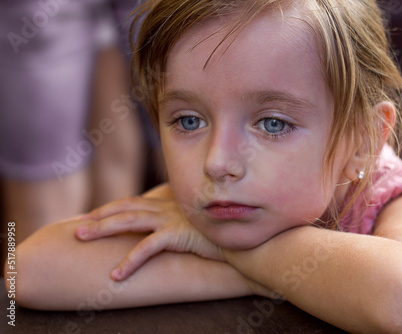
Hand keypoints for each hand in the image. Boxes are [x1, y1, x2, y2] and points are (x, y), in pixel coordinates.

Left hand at [75, 184, 223, 280]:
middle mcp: (168, 208)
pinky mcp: (179, 234)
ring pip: (130, 221)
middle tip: (77, 227)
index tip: (93, 216)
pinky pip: (148, 247)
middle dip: (99, 216)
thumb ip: (182, 224)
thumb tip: (170, 233)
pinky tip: (116, 276)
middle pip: (126, 207)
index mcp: (171, 205)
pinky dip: (130, 261)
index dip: (112, 208)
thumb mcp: (197, 226)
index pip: (135, 202)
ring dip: (103, 228)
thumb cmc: (221, 234)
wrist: (244, 239)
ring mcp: (172, 219)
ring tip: (81, 238)